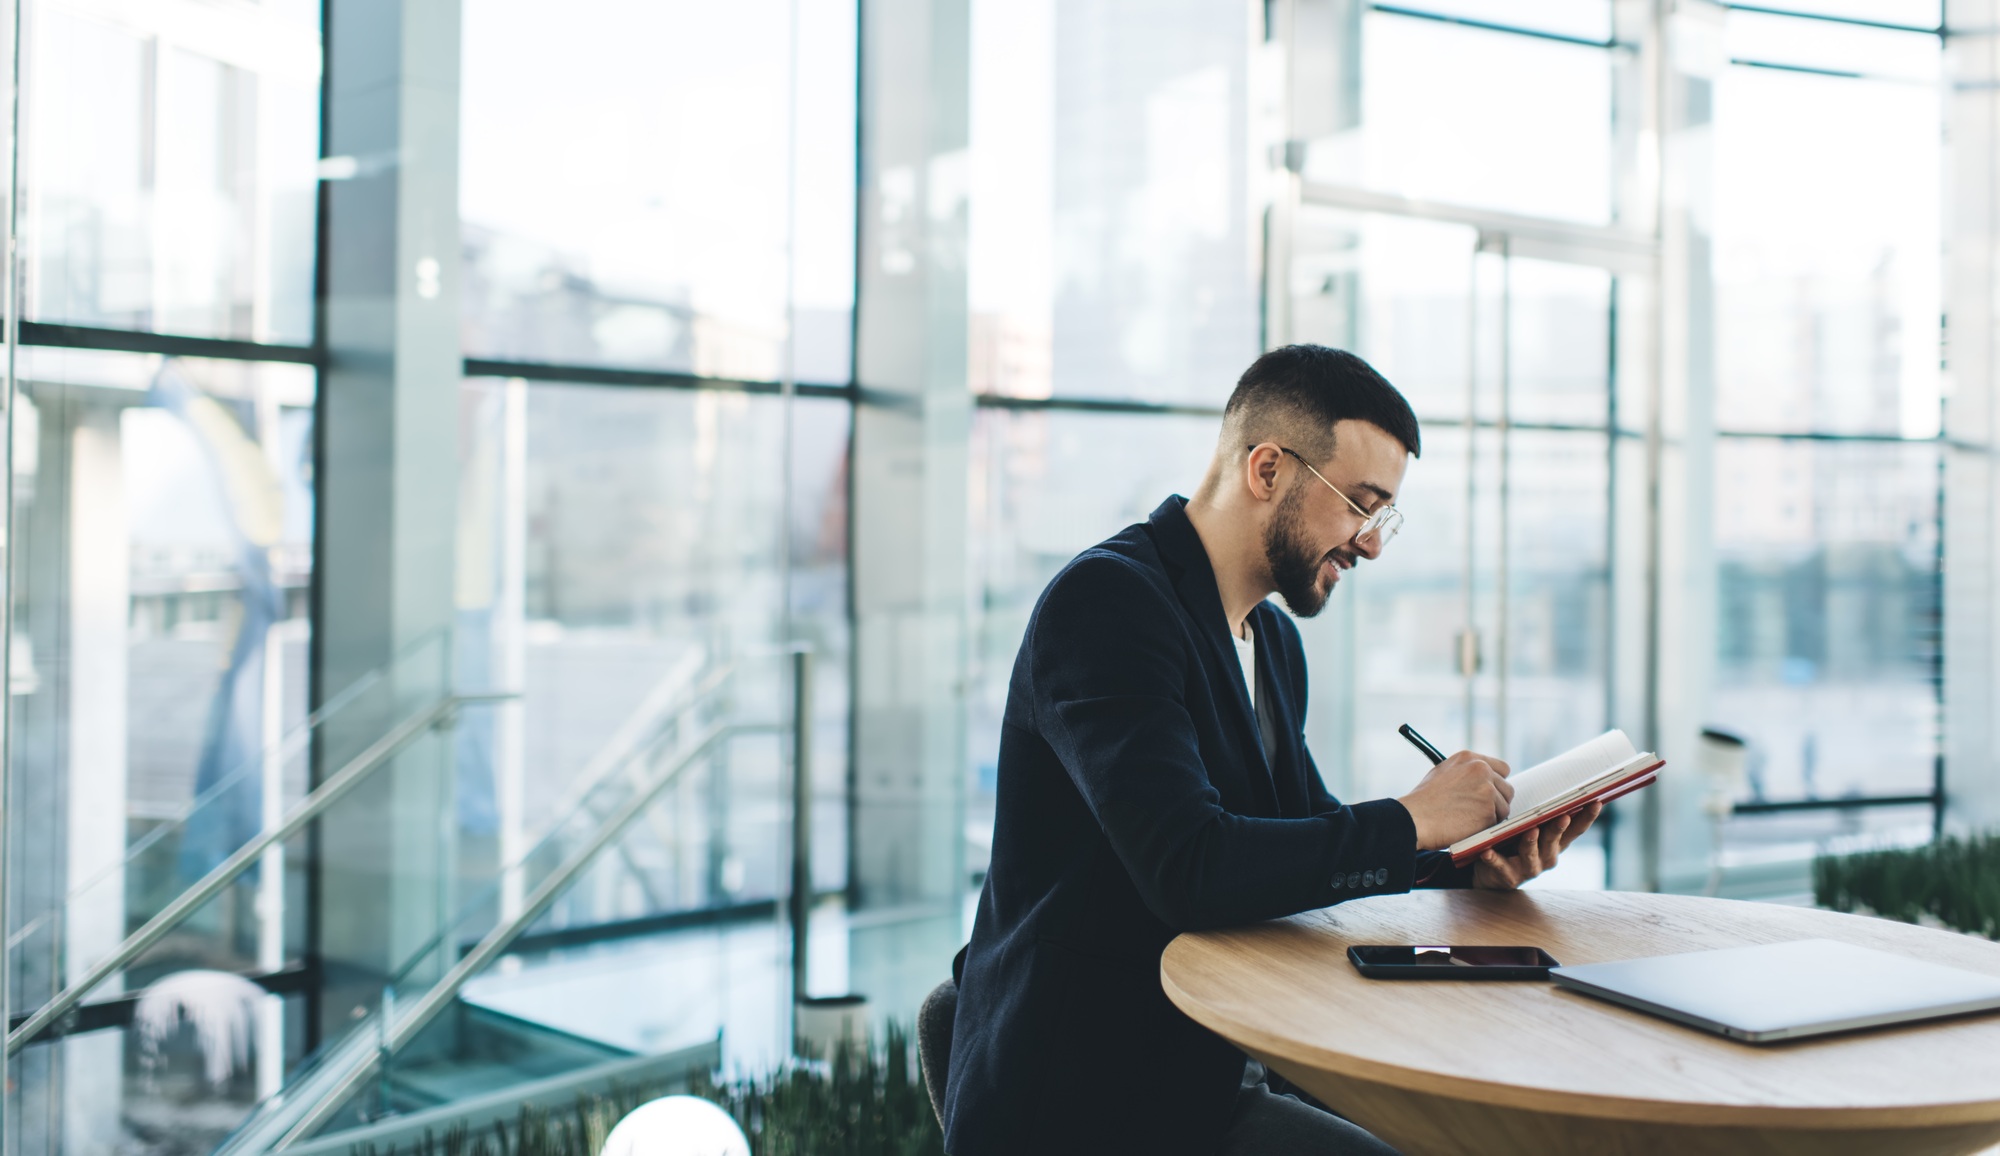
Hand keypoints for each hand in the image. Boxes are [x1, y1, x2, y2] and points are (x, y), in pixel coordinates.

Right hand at [1398, 750, 1512, 850]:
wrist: (1414, 818)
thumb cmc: (1423, 801)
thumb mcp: (1443, 773)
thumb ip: (1465, 772)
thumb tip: (1482, 779)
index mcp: (1470, 758)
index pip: (1502, 768)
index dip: (1497, 783)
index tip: (1490, 794)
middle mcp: (1481, 769)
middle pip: (1507, 788)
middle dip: (1497, 801)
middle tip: (1481, 812)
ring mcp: (1487, 789)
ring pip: (1504, 806)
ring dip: (1492, 816)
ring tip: (1470, 820)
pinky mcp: (1488, 810)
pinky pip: (1497, 822)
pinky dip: (1486, 828)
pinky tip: (1468, 827)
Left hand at [1472, 802, 1602, 889]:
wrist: (1491, 873)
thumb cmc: (1514, 841)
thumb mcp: (1531, 827)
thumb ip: (1541, 813)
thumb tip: (1552, 781)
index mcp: (1556, 843)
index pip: (1575, 830)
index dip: (1587, 818)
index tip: (1596, 801)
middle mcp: (1547, 857)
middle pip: (1554, 841)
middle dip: (1559, 828)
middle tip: (1563, 816)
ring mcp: (1528, 869)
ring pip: (1530, 854)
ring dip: (1530, 842)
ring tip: (1530, 830)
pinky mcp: (1507, 877)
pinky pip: (1499, 866)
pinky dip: (1494, 859)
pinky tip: (1487, 851)